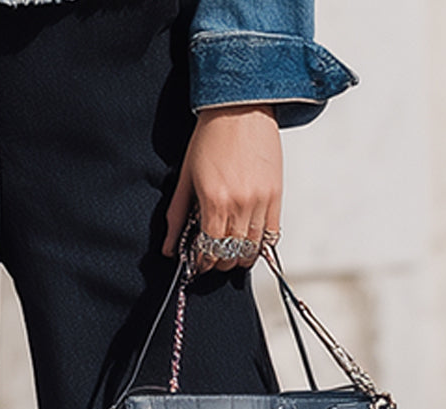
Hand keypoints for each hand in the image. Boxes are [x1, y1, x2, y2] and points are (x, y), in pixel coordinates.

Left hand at [162, 104, 281, 272]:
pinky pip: (272, 233)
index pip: (210, 251)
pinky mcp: (276, 194)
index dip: (202, 263)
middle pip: (231, 255)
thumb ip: (176, 217)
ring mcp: (261, 200)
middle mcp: (240, 204)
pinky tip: (249, 242)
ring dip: (239, 257)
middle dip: (219, 262)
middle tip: (212, 258)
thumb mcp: (185, 178)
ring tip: (229, 251)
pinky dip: (260, 244)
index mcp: (215, 201)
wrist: (240, 107)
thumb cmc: (210, 138)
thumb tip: (169, 249)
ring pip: (252, 248)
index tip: (198, 263)